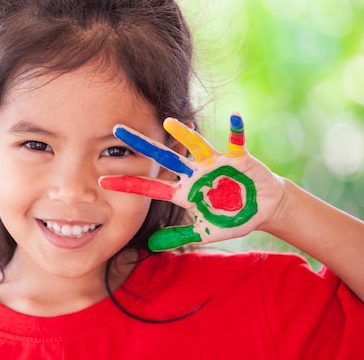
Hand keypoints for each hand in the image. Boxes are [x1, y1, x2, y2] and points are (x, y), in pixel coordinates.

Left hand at [99, 113, 286, 250]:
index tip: (101, 180)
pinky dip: (236, 130)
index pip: (151, 187)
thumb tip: (150, 246)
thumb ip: (178, 237)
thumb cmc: (232, 217)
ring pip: (196, 146)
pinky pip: (236, 142)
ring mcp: (214, 164)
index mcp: (184, 191)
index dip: (128, 183)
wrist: (262, 208)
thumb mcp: (204, 232)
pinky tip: (234, 117)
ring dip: (184, 135)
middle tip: (117, 129)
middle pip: (164, 158)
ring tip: (169, 123)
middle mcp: (194, 173)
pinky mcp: (238, 158)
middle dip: (142, 145)